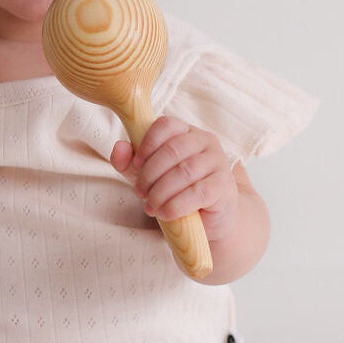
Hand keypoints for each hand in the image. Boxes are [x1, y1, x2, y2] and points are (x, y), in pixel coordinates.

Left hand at [111, 116, 239, 241]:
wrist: (209, 218)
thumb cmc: (177, 190)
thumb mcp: (149, 175)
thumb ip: (130, 162)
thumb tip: (118, 146)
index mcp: (187, 131)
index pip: (166, 125)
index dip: (147, 143)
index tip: (136, 164)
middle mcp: (206, 141)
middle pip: (173, 149)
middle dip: (150, 173)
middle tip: (139, 192)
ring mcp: (218, 163)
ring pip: (184, 172)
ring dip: (160, 192)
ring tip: (150, 207)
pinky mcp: (224, 187)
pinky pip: (197, 193)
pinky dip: (176, 205)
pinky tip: (165, 213)